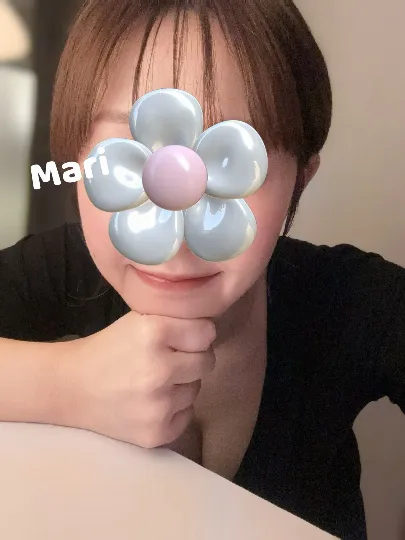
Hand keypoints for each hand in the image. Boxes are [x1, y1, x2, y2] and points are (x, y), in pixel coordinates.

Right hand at [62, 311, 215, 448]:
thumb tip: (212, 326)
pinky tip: (151, 402)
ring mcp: (159, 405)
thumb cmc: (108, 349)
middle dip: (193, 358)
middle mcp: (159, 369)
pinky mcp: (157, 433)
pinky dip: (174, 409)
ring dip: (182, 384)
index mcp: (154, 333)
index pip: (206, 332)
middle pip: (207, 361)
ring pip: (197, 389)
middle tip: (170, 360)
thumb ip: (174, 320)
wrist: (72, 389)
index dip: (196, 334)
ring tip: (154, 382)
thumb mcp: (138, 320)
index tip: (184, 338)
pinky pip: (187, 415)